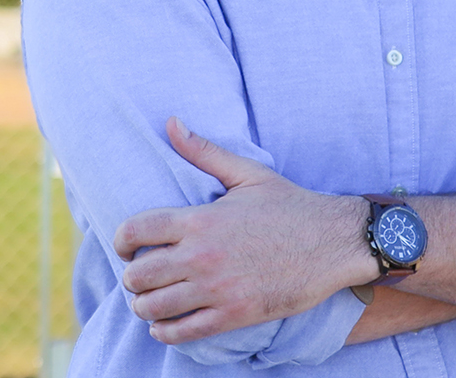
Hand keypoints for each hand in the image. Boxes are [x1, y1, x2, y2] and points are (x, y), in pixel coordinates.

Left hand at [114, 117, 375, 344]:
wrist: (335, 242)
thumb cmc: (290, 205)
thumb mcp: (246, 173)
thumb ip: (203, 151)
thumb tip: (171, 122)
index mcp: (200, 220)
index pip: (136, 231)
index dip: (121, 240)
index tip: (124, 246)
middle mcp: (202, 256)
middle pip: (138, 274)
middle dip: (131, 276)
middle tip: (138, 275)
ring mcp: (217, 289)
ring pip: (154, 307)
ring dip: (143, 305)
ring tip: (148, 300)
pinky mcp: (234, 315)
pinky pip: (183, 332)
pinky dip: (165, 331)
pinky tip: (164, 325)